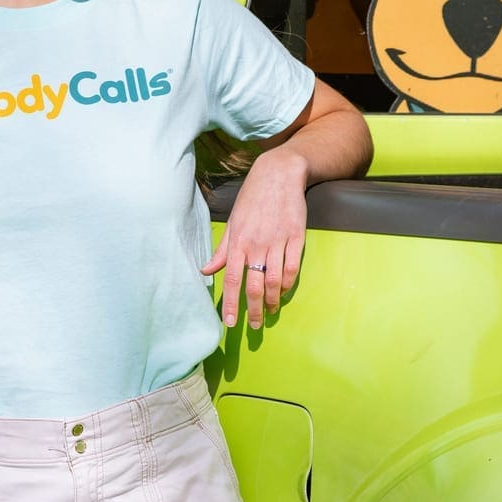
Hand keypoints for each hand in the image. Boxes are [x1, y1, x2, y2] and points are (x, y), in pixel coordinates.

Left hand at [201, 148, 308, 328]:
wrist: (279, 175)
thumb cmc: (252, 198)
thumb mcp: (232, 222)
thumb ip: (222, 250)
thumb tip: (205, 271)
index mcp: (238, 241)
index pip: (231, 279)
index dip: (230, 304)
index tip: (229, 323)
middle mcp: (256, 244)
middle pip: (254, 286)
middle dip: (254, 310)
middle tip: (254, 326)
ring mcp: (278, 241)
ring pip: (275, 281)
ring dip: (273, 301)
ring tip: (270, 312)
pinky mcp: (296, 237)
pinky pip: (293, 268)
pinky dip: (289, 284)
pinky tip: (284, 292)